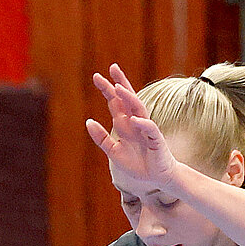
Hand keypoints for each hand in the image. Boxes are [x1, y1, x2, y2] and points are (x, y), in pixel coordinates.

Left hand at [85, 64, 181, 190]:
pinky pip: (150, 129)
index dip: (107, 89)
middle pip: (128, 98)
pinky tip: (133, 119)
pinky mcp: (156, 140)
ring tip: (118, 88)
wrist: (156, 178)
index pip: (115, 102)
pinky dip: (142, 124)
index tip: (96, 76)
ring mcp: (147, 129)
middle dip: (121, 82)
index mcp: (125, 124)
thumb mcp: (113, 151)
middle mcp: (136, 122)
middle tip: (112, 67)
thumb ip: (101, 138)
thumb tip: (88, 122)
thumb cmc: (137, 163)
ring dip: (129, 98)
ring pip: (139, 108)